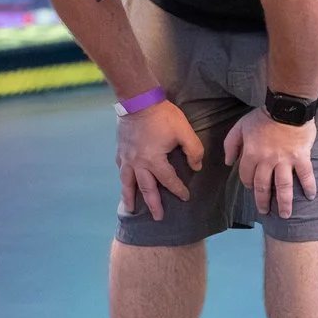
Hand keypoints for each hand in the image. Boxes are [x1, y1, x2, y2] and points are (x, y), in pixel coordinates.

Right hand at [117, 99, 203, 221]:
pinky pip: (121, 169)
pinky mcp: (120, 150)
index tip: (185, 197)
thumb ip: (193, 150)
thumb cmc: (163, 115)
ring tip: (130, 208)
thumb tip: (196, 166)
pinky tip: (124, 181)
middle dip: (153, 204)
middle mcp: (138, 163)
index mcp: (154, 160)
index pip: (169, 181)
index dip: (178, 190)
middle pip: (146, 189)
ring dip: (129, 197)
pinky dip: (123, 178)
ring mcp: (127, 157)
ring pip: (127, 182)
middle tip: (158, 217)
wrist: (138, 100)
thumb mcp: (184, 131)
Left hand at [222, 109, 317, 220]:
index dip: (248, 184)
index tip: (251, 188)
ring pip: (283, 187)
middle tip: (264, 211)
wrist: (287, 106)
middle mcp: (267, 161)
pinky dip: (309, 186)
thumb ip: (231, 144)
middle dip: (263, 201)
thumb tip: (228, 162)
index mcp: (251, 154)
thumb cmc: (263, 116)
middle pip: (263, 186)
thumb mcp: (240, 126)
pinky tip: (310, 196)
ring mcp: (285, 161)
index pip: (246, 176)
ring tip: (284, 214)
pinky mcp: (301, 157)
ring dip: (283, 203)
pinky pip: (306, 175)